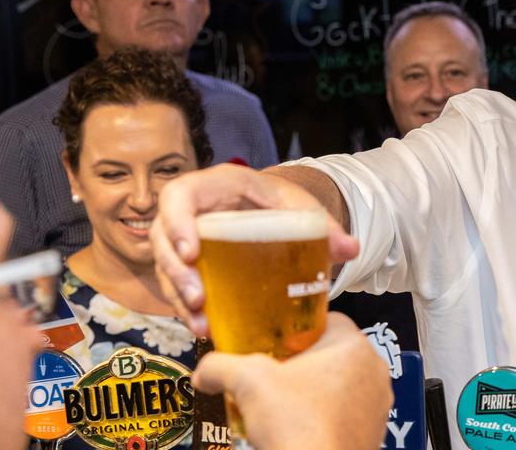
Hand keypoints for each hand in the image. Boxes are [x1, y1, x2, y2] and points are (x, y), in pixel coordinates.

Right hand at [149, 163, 358, 333]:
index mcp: (216, 186)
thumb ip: (325, 228)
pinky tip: (205, 329)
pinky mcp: (187, 263)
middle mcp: (192, 210)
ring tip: (201, 324)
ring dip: (177, 297)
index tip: (190, 252)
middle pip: (163, 238)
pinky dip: (186, 308)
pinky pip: (175, 285)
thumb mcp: (301, 208)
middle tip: (197, 300)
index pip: (179, 196)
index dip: (177, 222)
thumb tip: (351, 249)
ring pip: (166, 267)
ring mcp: (184, 237)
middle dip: (176, 272)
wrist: (273, 209)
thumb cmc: (281, 203)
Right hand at [192, 312, 392, 449]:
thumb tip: (204, 371)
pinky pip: (348, 412)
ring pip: (343, 384)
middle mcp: (374, 369)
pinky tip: (301, 426)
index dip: (298, 329)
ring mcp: (378, 401)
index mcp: (352, 345)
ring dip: (316, 390)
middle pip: (334, 353)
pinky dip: (327, 416)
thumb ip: (221, 366)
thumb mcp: (247, 383)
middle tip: (276, 376)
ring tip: (286, 405)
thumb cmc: (296, 425)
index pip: (327, 320)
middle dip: (304, 363)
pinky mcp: (374, 429)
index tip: (277, 342)